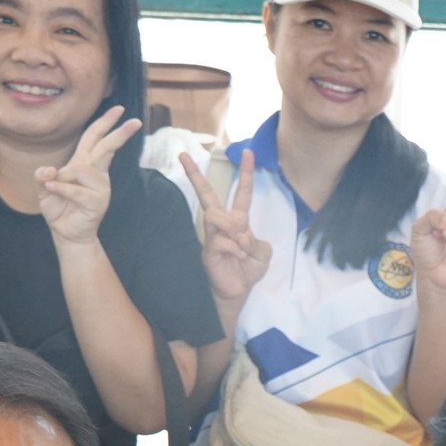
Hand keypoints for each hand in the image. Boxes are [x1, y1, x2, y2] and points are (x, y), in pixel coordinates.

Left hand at [36, 105, 142, 246]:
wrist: (64, 232)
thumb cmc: (57, 207)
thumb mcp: (43, 187)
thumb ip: (42, 175)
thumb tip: (50, 170)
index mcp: (84, 163)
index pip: (95, 138)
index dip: (105, 122)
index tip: (119, 109)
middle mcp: (96, 173)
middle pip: (106, 147)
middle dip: (119, 133)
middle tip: (135, 121)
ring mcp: (100, 187)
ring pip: (82, 170)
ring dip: (63, 177)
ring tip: (52, 186)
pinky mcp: (98, 202)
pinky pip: (76, 190)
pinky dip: (60, 189)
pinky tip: (51, 190)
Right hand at [182, 149, 273, 305]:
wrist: (236, 293)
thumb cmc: (247, 271)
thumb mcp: (263, 254)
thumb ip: (259, 241)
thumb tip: (242, 235)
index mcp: (238, 220)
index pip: (241, 192)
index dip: (246, 173)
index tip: (248, 151)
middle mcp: (221, 224)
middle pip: (206, 194)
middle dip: (194, 174)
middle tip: (183, 155)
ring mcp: (211, 236)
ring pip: (215, 215)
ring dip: (233, 228)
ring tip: (242, 245)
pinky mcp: (207, 250)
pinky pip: (220, 240)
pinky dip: (235, 248)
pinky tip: (239, 257)